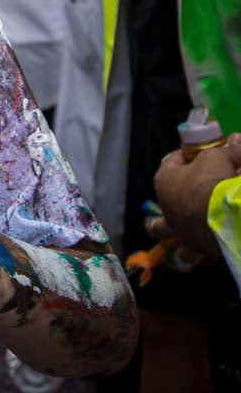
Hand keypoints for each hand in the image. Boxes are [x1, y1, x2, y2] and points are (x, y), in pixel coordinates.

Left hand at [152, 135, 240, 254]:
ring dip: (179, 241)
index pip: (172, 162)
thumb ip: (227, 150)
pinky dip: (202, 251)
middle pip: (159, 213)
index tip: (196, 153)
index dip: (185, 155)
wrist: (224, 216)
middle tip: (162, 218)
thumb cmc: (211, 181)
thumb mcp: (218, 158)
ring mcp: (181, 230)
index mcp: (164, 181)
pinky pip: (196, 250)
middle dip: (160, 219)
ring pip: (173, 239)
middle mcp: (167, 208)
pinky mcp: (198, 245)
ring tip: (184, 246)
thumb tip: (237, 140)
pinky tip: (208, 252)